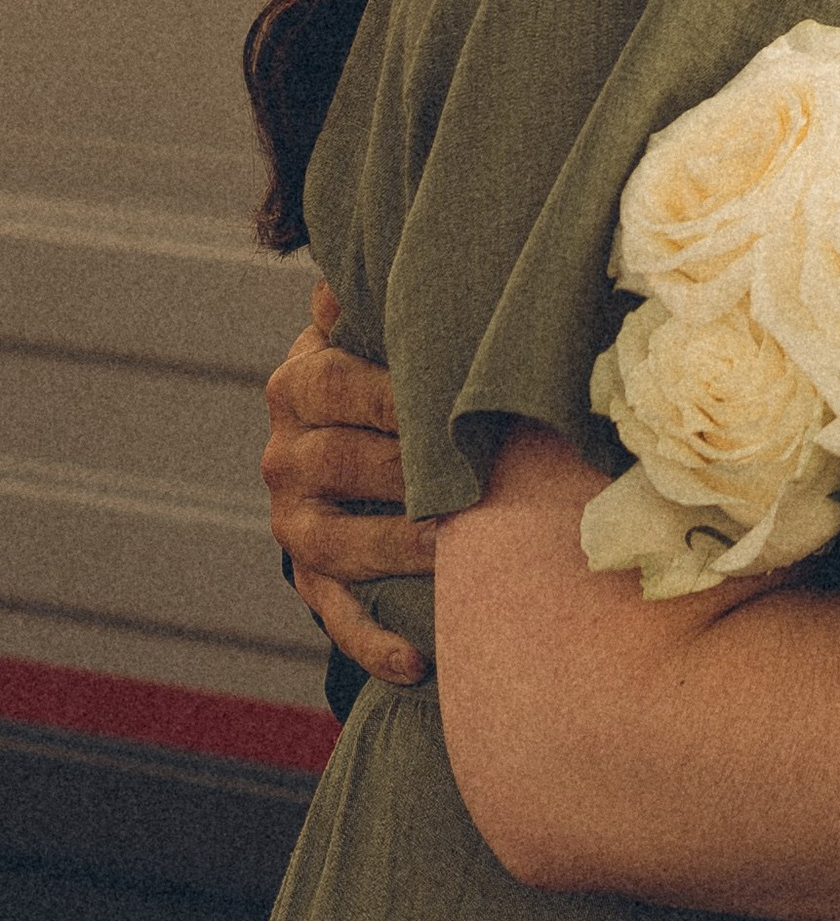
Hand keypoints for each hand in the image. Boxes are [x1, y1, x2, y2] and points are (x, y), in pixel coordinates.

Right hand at [263, 283, 435, 685]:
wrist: (347, 438)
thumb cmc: (389, 371)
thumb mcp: (375, 329)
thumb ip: (378, 299)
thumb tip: (366, 256)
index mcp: (300, 384)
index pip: (336, 381)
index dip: (394, 389)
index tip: (455, 395)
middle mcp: (284, 455)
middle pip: (340, 461)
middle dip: (409, 468)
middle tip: (474, 472)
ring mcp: (294, 524)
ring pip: (336, 542)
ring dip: (398, 548)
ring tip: (457, 549)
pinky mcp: (311, 581)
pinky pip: (336, 617)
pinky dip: (372, 643)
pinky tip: (417, 663)